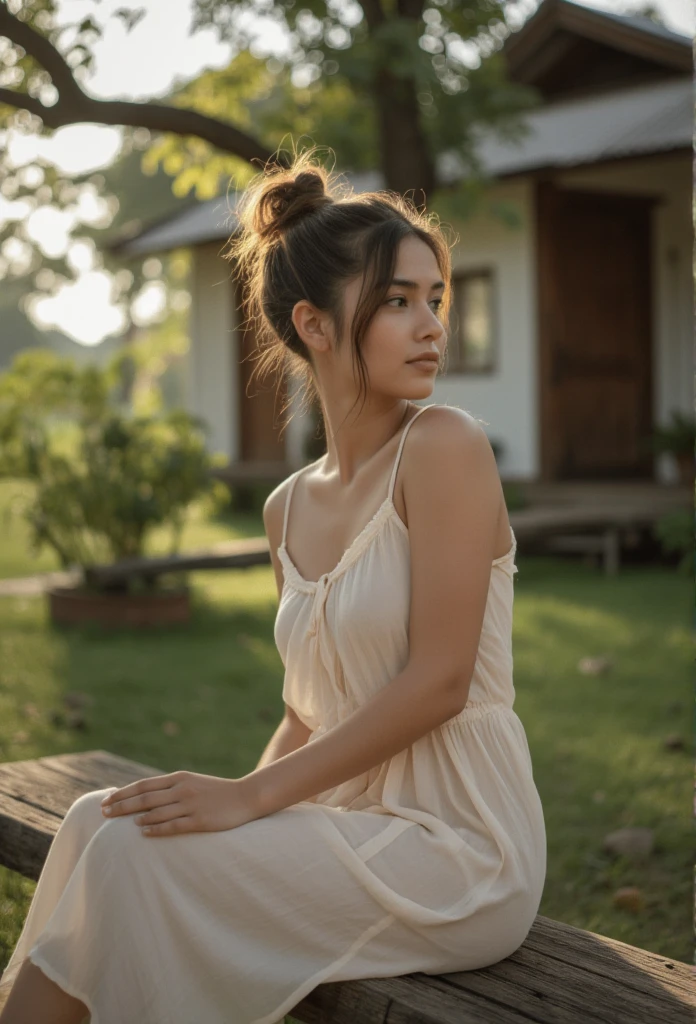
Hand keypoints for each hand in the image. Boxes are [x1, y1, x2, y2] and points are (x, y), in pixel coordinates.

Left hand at [100, 770, 260, 836]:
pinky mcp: (200, 820)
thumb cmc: (215, 792)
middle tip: (103, 813)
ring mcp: (191, 805)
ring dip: (136, 817)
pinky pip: (174, 825)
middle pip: (145, 798)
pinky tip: (144, 832)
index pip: (143, 785)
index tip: (106, 801)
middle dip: (122, 805)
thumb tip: (143, 797)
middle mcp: (182, 789)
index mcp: (179, 778)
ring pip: (156, 811)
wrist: (245, 797)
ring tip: (119, 824)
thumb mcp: (191, 783)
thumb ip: (170, 788)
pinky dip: (157, 828)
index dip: (123, 793)